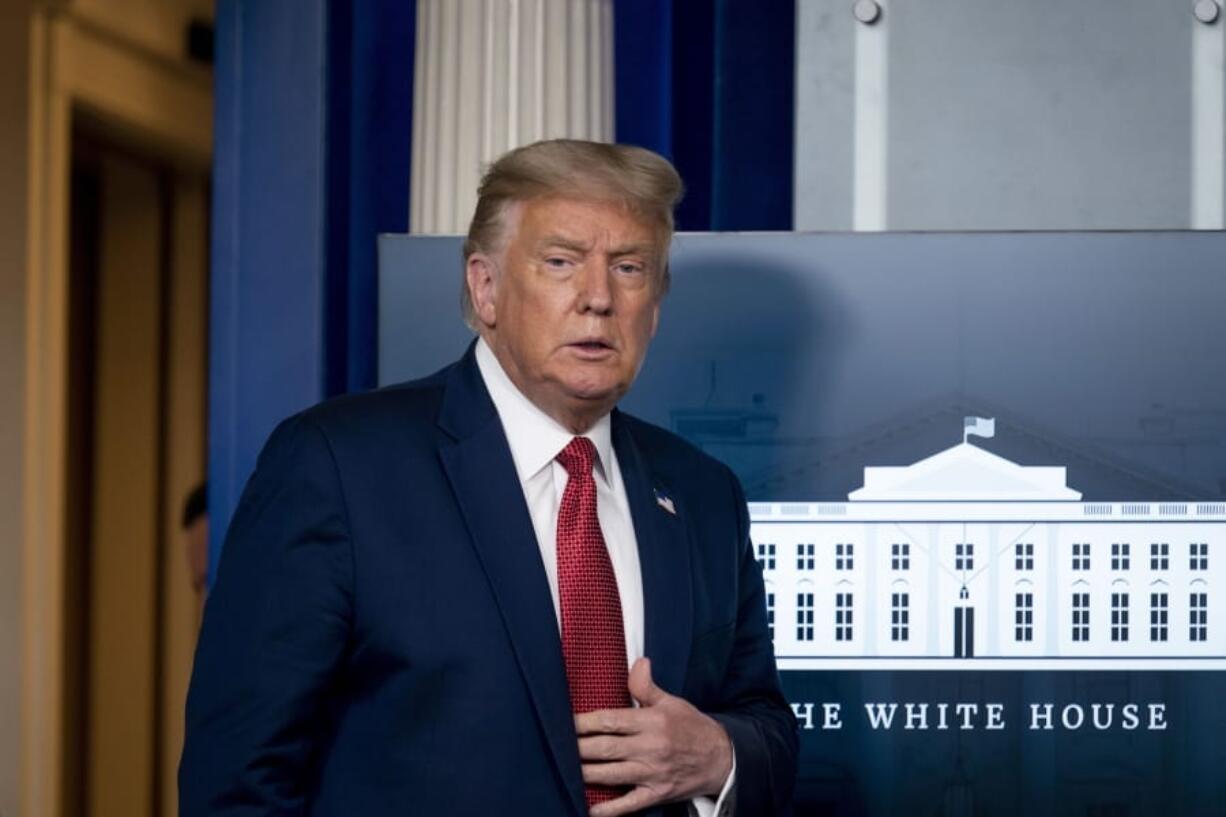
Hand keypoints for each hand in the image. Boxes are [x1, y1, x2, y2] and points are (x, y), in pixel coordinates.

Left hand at [575, 657, 733, 816]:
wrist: (723, 759)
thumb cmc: (693, 728)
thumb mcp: (672, 702)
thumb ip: (647, 687)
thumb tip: (637, 662)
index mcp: (652, 722)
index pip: (611, 721)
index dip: (585, 722)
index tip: (566, 721)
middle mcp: (651, 748)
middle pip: (606, 749)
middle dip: (578, 748)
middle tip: (556, 745)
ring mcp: (652, 774)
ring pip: (611, 775)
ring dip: (586, 773)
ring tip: (565, 769)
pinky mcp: (656, 795)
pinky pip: (628, 805)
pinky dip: (609, 809)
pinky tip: (590, 808)